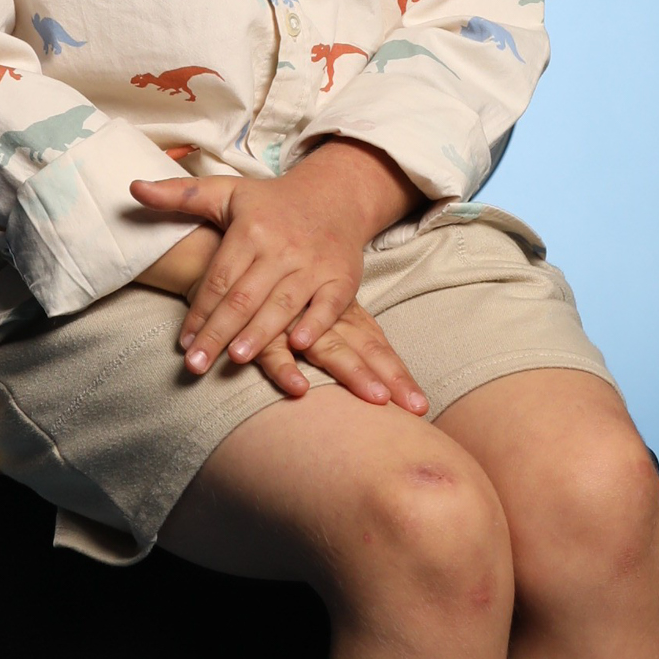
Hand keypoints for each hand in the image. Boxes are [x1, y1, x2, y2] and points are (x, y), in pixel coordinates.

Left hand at [130, 139, 421, 375]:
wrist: (336, 196)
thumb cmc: (271, 202)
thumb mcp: (226, 192)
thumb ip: (179, 195)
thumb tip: (133, 189)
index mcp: (250, 229)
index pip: (218, 278)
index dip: (198, 311)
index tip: (182, 343)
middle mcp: (281, 248)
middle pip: (244, 297)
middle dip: (218, 333)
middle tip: (196, 365)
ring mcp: (313, 264)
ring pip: (282, 304)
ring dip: (259, 334)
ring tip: (235, 359)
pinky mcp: (341, 278)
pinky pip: (328, 305)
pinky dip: (315, 325)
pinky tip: (297, 345)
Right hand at [250, 300, 428, 414]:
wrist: (237, 251)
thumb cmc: (278, 285)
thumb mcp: (313, 305)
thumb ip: (338, 333)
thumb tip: (367, 369)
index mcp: (341, 314)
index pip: (376, 346)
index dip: (399, 374)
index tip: (421, 405)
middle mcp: (325, 318)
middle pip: (365, 351)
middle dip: (391, 379)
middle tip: (415, 406)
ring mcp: (295, 322)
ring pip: (329, 350)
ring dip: (353, 374)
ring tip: (377, 398)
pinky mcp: (260, 329)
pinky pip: (273, 352)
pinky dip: (286, 369)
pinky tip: (300, 388)